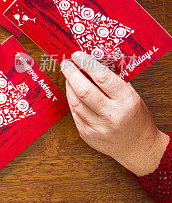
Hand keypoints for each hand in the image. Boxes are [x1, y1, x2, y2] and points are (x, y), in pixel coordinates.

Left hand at [60, 51, 168, 176]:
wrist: (137, 147)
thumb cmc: (135, 118)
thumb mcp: (132, 96)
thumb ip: (114, 82)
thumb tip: (92, 63)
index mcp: (126, 102)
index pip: (103, 78)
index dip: (87, 64)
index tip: (78, 55)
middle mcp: (111, 115)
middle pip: (84, 91)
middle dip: (72, 73)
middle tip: (66, 63)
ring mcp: (98, 127)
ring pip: (75, 102)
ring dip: (69, 85)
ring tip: (68, 75)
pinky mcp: (87, 135)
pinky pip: (74, 113)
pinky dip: (71, 100)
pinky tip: (72, 91)